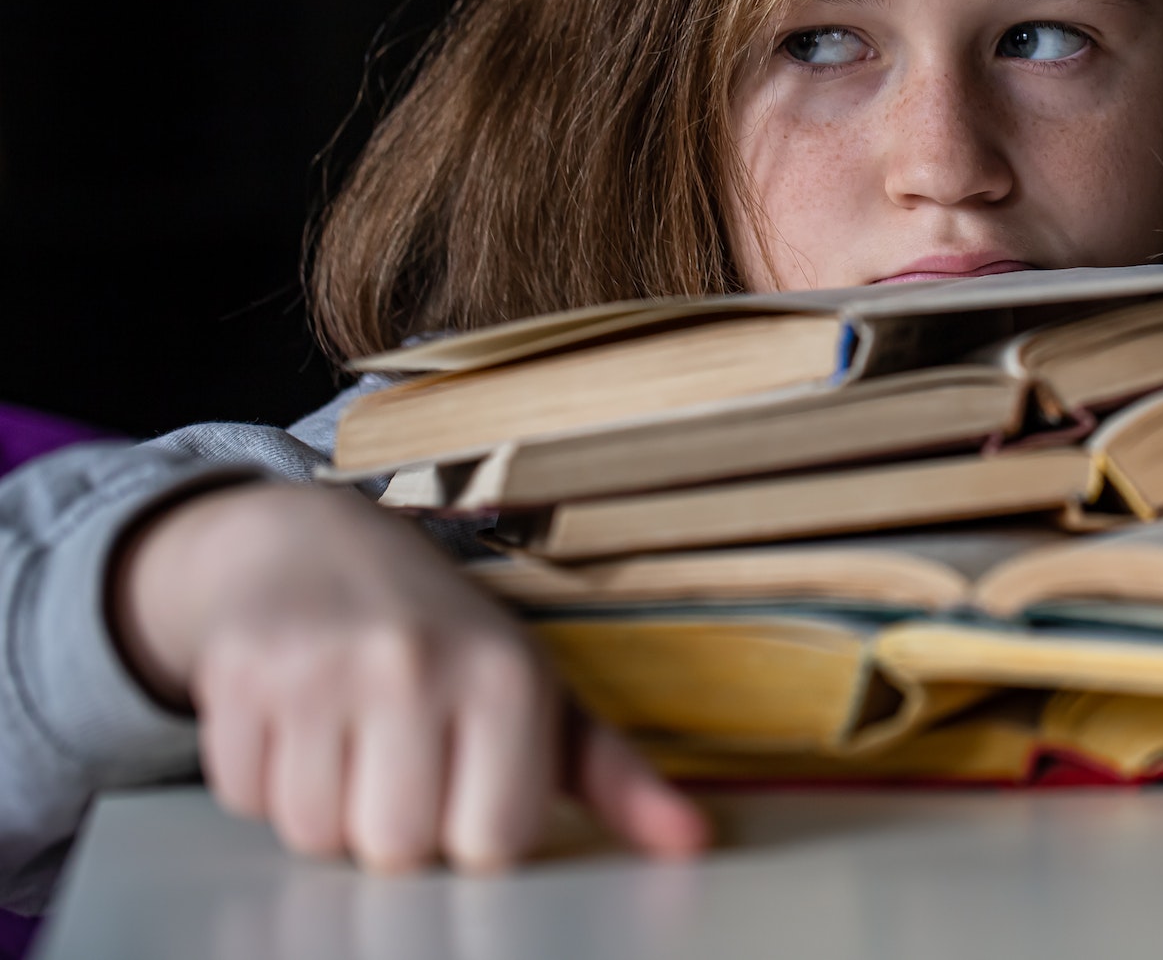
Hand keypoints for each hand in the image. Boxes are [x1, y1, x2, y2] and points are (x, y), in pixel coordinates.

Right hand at [111, 481, 705, 871]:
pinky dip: (266, 782)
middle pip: (399, 850)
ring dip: (329, 807)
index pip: (493, 843)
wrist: (311, 544)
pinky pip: (246, 801)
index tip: (472, 781)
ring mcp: (319, 669)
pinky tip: (297, 722)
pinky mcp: (236, 676)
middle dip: (399, 825)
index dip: (476, 830)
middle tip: (405, 757)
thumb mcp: (537, 693)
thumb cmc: (443, 637)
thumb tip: (692, 842)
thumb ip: (616, 777)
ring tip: (352, 736)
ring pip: (317, 836)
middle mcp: (414, 665)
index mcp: (505, 677)